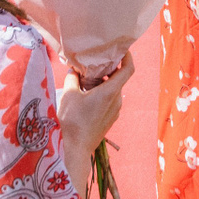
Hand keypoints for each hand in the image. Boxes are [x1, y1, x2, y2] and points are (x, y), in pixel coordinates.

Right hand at [58, 52, 132, 183]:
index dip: (128, 57)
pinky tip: (87, 96)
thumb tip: (74, 70)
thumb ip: (72, 78)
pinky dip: (102, 94)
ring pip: (113, 91)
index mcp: (111, 91)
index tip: (121, 49)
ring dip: (104, 83)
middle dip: (109, 69)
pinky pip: (110, 102)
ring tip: (87, 80)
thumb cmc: (72, 121)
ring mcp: (115, 112)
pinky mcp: (110, 120)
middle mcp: (117, 101)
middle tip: (95, 62)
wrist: (75, 149)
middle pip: (119, 79)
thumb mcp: (69, 94)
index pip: (128, 69)